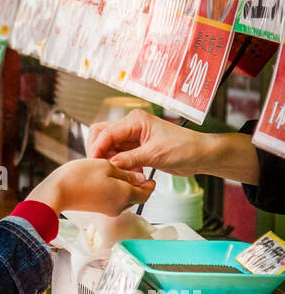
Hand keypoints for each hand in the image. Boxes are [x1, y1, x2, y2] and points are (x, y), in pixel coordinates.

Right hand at [31, 158, 154, 216]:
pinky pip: (113, 200)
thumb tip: (138, 177)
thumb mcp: (106, 167)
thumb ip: (126, 172)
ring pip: (124, 198)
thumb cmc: (79, 177)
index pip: (146, 194)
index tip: (150, 176)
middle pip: (136, 196)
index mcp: (125, 195)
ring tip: (118, 172)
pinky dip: (115, 190)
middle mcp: (119, 206)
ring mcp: (108, 209)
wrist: (57, 192)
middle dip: (137, 184)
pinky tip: (106, 179)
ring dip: (125, 186)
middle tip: (134, 170)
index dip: (150, 185)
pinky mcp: (98, 208)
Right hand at [87, 111, 203, 174]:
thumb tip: (110, 165)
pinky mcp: (136, 148)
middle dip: (99, 151)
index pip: (107, 132)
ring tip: (116, 172)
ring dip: (109, 159)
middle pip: (103, 135)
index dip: (98, 148)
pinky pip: (119, 155)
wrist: (199, 155)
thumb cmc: (184, 148)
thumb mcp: (155, 154)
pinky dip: (118, 164)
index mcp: (135, 120)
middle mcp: (131, 126)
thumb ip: (130, 159)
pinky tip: (126, 172)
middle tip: (99, 168)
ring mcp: (133, 137)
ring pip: (109, 146)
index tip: (94, 163)